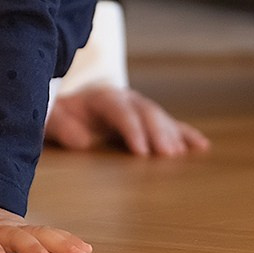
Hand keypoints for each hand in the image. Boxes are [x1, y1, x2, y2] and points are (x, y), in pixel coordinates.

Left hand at [46, 85, 209, 157]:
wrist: (67, 107)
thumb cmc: (60, 117)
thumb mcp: (52, 119)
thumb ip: (62, 126)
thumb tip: (82, 140)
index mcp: (101, 97)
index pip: (120, 110)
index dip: (132, 129)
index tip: (141, 152)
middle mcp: (125, 98)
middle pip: (145, 112)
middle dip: (157, 133)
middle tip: (167, 155)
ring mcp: (140, 107)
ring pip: (160, 118)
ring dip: (172, 135)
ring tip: (180, 155)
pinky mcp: (149, 120)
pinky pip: (171, 125)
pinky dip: (186, 134)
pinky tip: (201, 147)